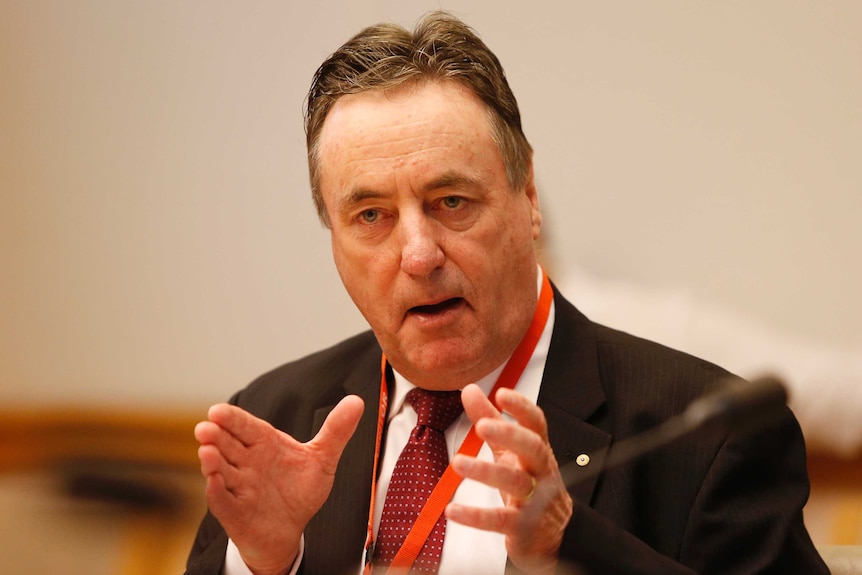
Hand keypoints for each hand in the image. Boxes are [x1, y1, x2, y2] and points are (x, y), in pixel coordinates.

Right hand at [194, 396, 363, 574]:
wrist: (290, 530)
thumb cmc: (299, 490)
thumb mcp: (322, 458)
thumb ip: (336, 430)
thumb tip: (357, 401)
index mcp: (264, 443)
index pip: (245, 426)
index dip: (232, 418)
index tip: (217, 410)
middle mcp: (246, 462)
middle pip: (227, 445)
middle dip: (215, 436)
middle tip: (206, 427)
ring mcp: (238, 487)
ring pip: (221, 471)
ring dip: (212, 462)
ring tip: (207, 451)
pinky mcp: (235, 512)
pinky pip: (223, 501)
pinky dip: (217, 492)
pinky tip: (215, 481)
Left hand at [447, 384, 572, 574]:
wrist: (550, 536)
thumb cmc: (529, 485)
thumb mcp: (509, 452)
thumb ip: (490, 420)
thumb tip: (470, 389)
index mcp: (537, 451)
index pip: (536, 424)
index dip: (522, 408)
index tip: (502, 394)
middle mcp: (540, 472)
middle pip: (533, 448)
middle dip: (510, 435)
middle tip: (483, 426)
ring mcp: (535, 500)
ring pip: (516, 482)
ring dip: (486, 471)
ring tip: (457, 463)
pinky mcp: (522, 526)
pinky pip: (499, 520)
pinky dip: (475, 516)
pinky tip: (453, 510)